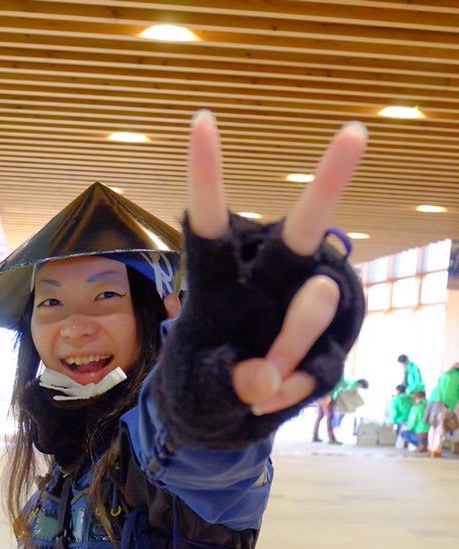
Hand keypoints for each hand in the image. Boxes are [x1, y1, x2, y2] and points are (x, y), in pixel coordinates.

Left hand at [187, 111, 367, 413]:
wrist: (228, 422)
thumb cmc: (204, 390)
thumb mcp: (199, 394)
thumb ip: (227, 384)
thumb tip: (266, 380)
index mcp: (220, 285)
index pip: (210, 228)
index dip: (206, 177)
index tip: (202, 121)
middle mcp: (267, 284)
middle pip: (299, 234)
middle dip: (328, 184)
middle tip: (355, 133)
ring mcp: (303, 311)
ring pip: (317, 304)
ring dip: (287, 351)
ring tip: (256, 389)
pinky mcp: (331, 345)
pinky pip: (325, 364)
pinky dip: (297, 389)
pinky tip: (272, 399)